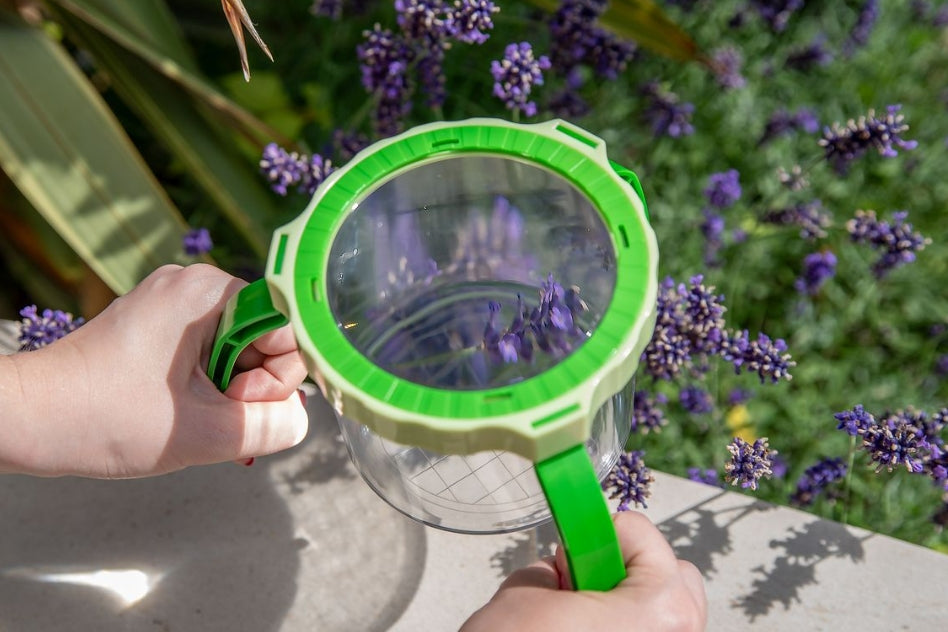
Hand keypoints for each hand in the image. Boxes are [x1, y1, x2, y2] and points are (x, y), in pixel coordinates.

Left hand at [0, 264, 308, 477]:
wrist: (25, 419)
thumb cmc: (99, 418)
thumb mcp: (204, 433)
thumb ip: (272, 426)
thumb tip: (300, 419)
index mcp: (209, 292)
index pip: (289, 328)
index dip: (275, 376)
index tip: (234, 400)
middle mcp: (195, 285)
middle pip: (266, 339)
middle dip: (250, 387)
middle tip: (209, 413)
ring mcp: (175, 303)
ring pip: (241, 351)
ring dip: (229, 393)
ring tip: (189, 415)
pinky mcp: (161, 325)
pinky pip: (214, 353)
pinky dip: (209, 387)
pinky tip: (183, 410)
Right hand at [461, 511, 706, 631]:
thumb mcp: (521, 600)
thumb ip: (547, 571)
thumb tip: (557, 574)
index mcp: (659, 608)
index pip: (637, 532)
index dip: (595, 533)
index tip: (574, 542)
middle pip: (672, 575)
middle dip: (626, 572)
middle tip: (579, 588)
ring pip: (665, 615)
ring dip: (628, 610)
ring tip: (581, 624)